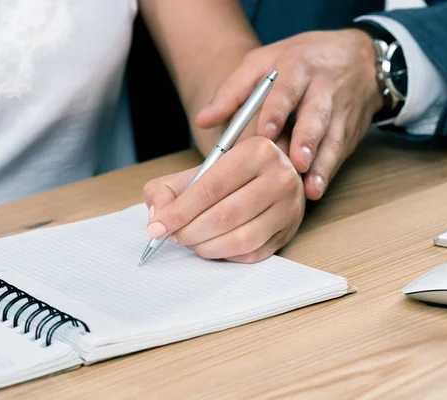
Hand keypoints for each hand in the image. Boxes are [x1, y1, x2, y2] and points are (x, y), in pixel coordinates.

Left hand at [142, 136, 304, 262]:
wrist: (267, 178)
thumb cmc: (228, 176)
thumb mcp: (197, 170)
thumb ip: (167, 189)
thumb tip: (159, 217)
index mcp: (257, 150)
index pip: (212, 187)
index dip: (180, 211)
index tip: (157, 227)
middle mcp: (281, 177)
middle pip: (226, 216)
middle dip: (190, 232)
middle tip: (173, 236)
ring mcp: (289, 208)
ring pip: (241, 239)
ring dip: (206, 247)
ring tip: (190, 241)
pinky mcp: (289, 232)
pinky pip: (252, 253)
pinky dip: (225, 254)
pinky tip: (212, 245)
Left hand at [196, 29, 383, 199]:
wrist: (361, 59)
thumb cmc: (301, 61)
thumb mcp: (264, 62)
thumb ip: (233, 90)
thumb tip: (202, 120)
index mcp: (298, 67)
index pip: (287, 90)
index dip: (277, 111)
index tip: (266, 133)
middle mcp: (324, 88)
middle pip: (316, 115)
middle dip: (307, 139)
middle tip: (297, 162)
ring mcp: (342, 111)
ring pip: (333, 138)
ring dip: (322, 164)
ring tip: (310, 187)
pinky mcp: (351, 131)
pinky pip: (341, 152)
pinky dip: (330, 172)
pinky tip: (316, 190)